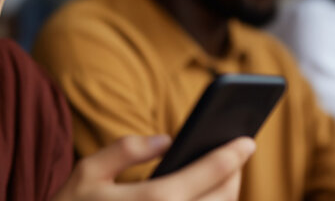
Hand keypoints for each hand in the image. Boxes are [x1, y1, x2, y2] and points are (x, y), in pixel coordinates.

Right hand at [52, 135, 254, 200]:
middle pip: (221, 199)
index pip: (208, 174)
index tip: (247, 141)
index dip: (231, 155)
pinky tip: (201, 199)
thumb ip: (126, 149)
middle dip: (233, 175)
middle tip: (234, 157)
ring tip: (221, 179)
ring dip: (223, 198)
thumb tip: (166, 139)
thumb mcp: (87, 172)